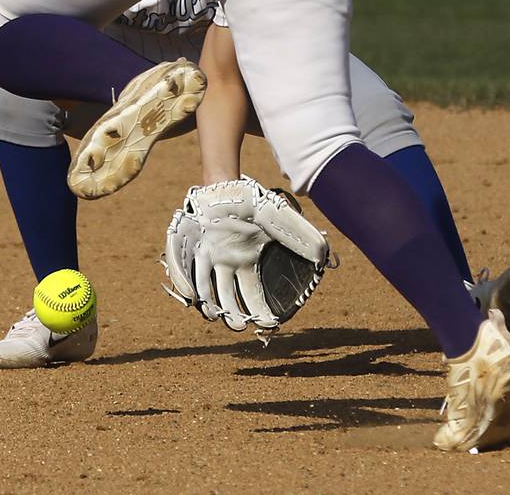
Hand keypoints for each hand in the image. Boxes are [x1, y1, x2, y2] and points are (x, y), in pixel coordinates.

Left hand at [161, 176, 331, 334]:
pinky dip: (185, 281)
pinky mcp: (189, 243)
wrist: (230, 183)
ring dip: (209, 303)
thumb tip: (326, 258)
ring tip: (214, 316)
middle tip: (240, 326)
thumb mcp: (282, 219)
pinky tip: (190, 296)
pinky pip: (183, 265)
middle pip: (228, 297)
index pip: (254, 295)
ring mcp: (207, 254)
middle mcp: (226, 264)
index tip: (270, 323)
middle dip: (233, 314)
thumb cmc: (254, 203)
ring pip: (205, 287)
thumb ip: (303, 237)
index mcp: (247, 262)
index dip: (261, 311)